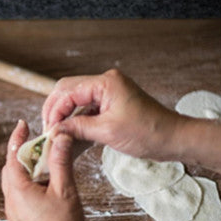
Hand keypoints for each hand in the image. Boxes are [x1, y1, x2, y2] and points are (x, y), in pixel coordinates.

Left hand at [2, 120, 85, 220]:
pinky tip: (47, 188)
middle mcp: (10, 201)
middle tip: (40, 144)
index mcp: (17, 190)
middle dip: (23, 154)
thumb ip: (61, 162)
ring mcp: (14, 214)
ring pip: (15, 184)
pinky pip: (20, 198)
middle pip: (11, 169)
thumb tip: (59, 138)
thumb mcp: (65, 191)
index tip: (23, 124)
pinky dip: (30, 186)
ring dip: (27, 171)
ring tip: (46, 164)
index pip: (13, 156)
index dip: (18, 138)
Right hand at [42, 69, 180, 159]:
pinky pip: (87, 107)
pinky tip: (69, 131)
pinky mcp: (112, 103)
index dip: (55, 111)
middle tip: (47, 129)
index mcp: (105, 83)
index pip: (68, 92)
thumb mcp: (107, 132)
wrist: (173, 138)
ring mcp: (109, 92)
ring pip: (76, 98)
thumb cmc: (148, 132)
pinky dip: (76, 118)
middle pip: (68, 89)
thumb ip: (78, 128)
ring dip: (64, 114)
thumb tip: (54, 130)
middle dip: (55, 109)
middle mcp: (106, 82)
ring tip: (55, 131)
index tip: (48, 130)